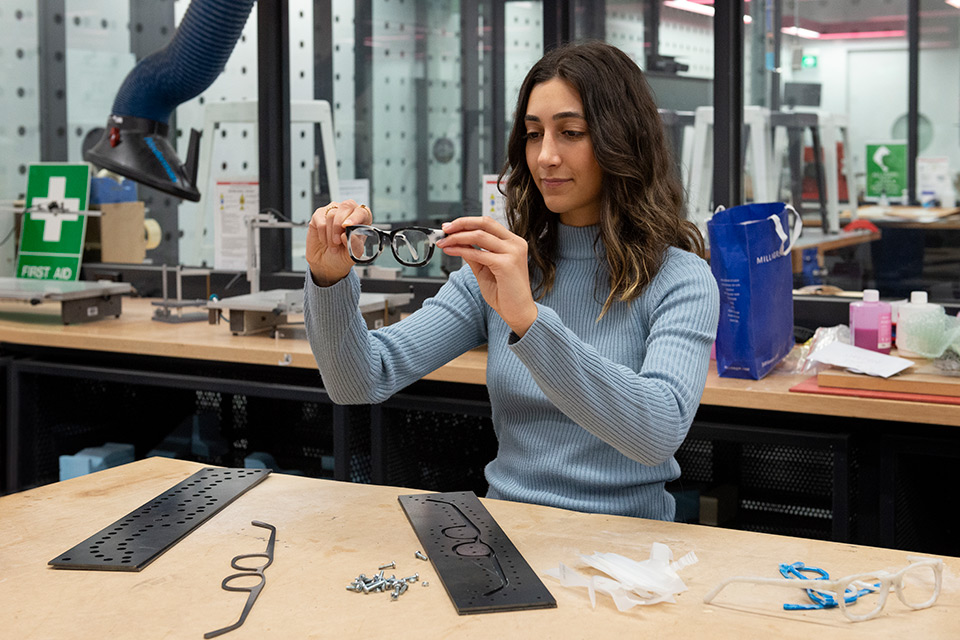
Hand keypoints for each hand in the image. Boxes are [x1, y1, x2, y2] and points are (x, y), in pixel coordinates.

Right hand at [305, 200, 370, 285]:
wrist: (327, 264)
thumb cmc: (343, 256)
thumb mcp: (353, 255)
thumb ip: (354, 244)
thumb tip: (346, 235)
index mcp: (362, 220)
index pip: (362, 211)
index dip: (355, 217)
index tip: (348, 226)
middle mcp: (349, 212)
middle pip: (346, 206)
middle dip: (340, 225)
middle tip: (337, 241)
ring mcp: (334, 211)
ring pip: (332, 214)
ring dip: (331, 235)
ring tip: (333, 245)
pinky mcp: (320, 215)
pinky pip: (321, 220)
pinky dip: (323, 234)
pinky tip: (325, 241)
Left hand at [436, 216, 537, 335]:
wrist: (518, 312)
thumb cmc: (505, 293)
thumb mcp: (485, 268)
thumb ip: (474, 253)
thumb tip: (457, 241)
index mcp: (513, 242)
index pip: (488, 223)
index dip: (467, 222)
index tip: (450, 227)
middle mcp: (515, 244)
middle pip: (484, 223)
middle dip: (461, 224)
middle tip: (445, 229)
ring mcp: (513, 253)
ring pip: (479, 235)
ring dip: (457, 237)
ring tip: (444, 242)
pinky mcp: (506, 264)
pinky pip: (478, 253)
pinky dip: (461, 250)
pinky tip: (450, 251)